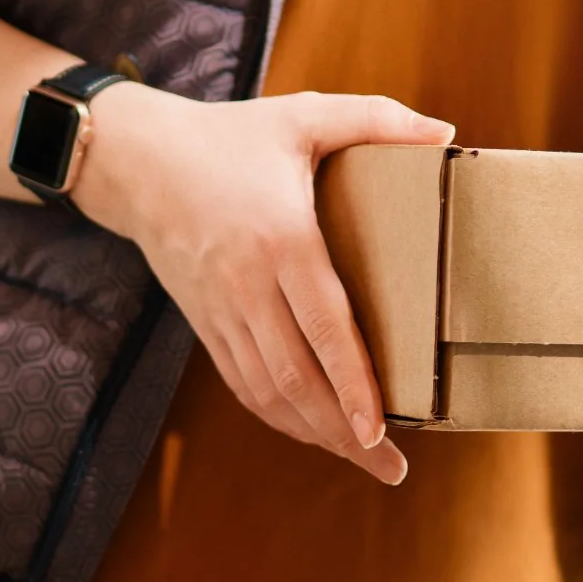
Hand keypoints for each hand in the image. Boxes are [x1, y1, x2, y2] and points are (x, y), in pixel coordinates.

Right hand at [74, 85, 454, 483]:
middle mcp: (247, 284)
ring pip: (267, 391)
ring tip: (362, 460)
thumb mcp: (303, 114)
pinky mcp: (204, 322)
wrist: (136, 160)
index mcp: (281, 238)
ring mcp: (220, 310)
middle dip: (343, 432)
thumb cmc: (229, 135)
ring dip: (314, 434)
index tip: (380, 428)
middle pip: (296, 377)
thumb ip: (376, 118)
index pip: (324, 327)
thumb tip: (446, 131)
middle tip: (391, 467)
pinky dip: (278, 416)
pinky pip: (242, 382)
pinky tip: (312, 432)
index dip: (353, 384)